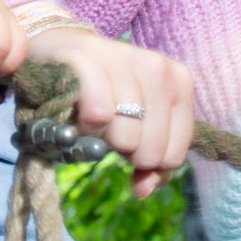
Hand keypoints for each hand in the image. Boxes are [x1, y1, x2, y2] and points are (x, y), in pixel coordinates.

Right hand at [20, 27, 195, 198]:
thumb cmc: (105, 95)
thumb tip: (142, 190)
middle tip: (109, 133)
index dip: (148, 164)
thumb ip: (151, 163)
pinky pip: (99, 112)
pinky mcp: (86, 56)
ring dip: (102, 139)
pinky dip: (88, 125)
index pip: (174, 155)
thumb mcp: (138, 127)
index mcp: (179, 81)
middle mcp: (157, 66)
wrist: (62, 51)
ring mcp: (123, 57)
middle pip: (150, 149)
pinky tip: (79, 115)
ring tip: (94, 121)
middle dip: (125, 152)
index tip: (130, 148)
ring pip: (126, 136)